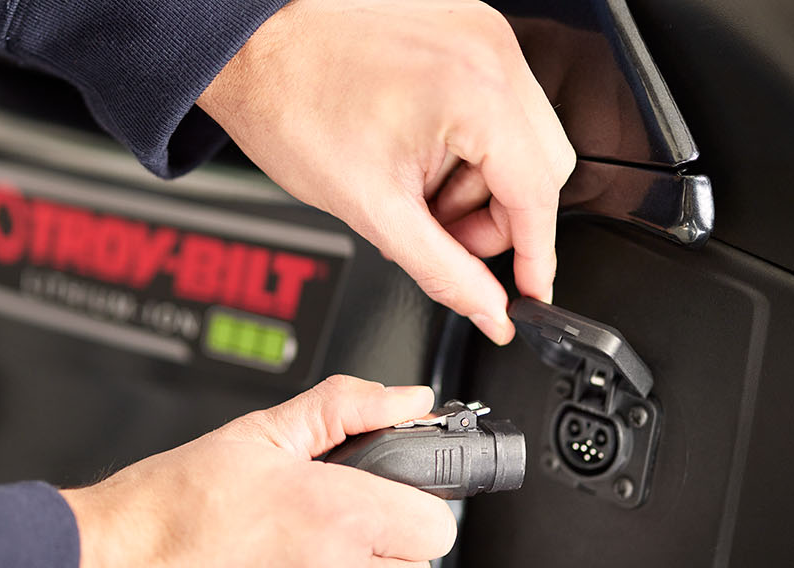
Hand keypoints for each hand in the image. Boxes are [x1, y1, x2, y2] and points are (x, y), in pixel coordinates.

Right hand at [61, 376, 455, 567]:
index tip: (386, 491)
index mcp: (339, 518)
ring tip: (305, 551)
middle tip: (338, 516)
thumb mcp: (259, 434)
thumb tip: (405, 399)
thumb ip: (344, 408)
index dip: (415, 501)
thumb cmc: (170, 508)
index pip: (437, 526)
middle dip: (389, 540)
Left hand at [198, 0, 576, 344]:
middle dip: (497, 217)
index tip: (529, 291)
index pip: (538, 192)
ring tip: (416, 190)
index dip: (535, 255)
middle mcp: (490, 53)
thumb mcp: (374, 210)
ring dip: (481, 183)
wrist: (252, 54)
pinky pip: (499, 106)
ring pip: (523, 139)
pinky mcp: (466, 33)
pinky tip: (420, 157)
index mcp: (476, 92)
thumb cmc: (293, 108)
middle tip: (441, 235)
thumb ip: (444, 271)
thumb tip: (489, 310)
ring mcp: (481, 37)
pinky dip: (471, 146)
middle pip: (542, 166)